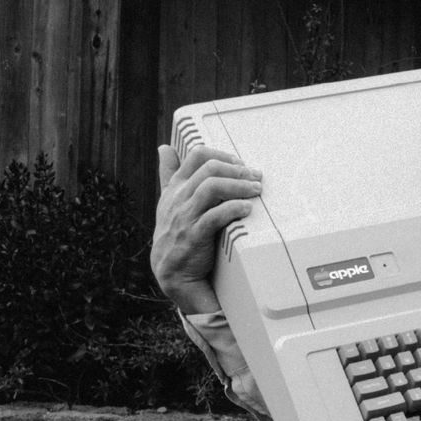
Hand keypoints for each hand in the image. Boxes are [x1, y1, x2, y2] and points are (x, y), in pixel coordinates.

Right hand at [149, 144, 262, 313]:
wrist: (172, 272)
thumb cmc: (175, 233)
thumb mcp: (168, 201)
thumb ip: (168, 174)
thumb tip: (164, 147)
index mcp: (174, 187)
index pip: (197, 156)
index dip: (223, 154)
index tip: (241, 164)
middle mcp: (178, 199)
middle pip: (209, 169)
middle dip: (237, 170)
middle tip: (256, 176)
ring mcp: (185, 217)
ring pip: (212, 188)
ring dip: (239, 186)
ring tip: (256, 190)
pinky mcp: (194, 236)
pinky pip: (215, 216)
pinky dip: (233, 208)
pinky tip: (247, 208)